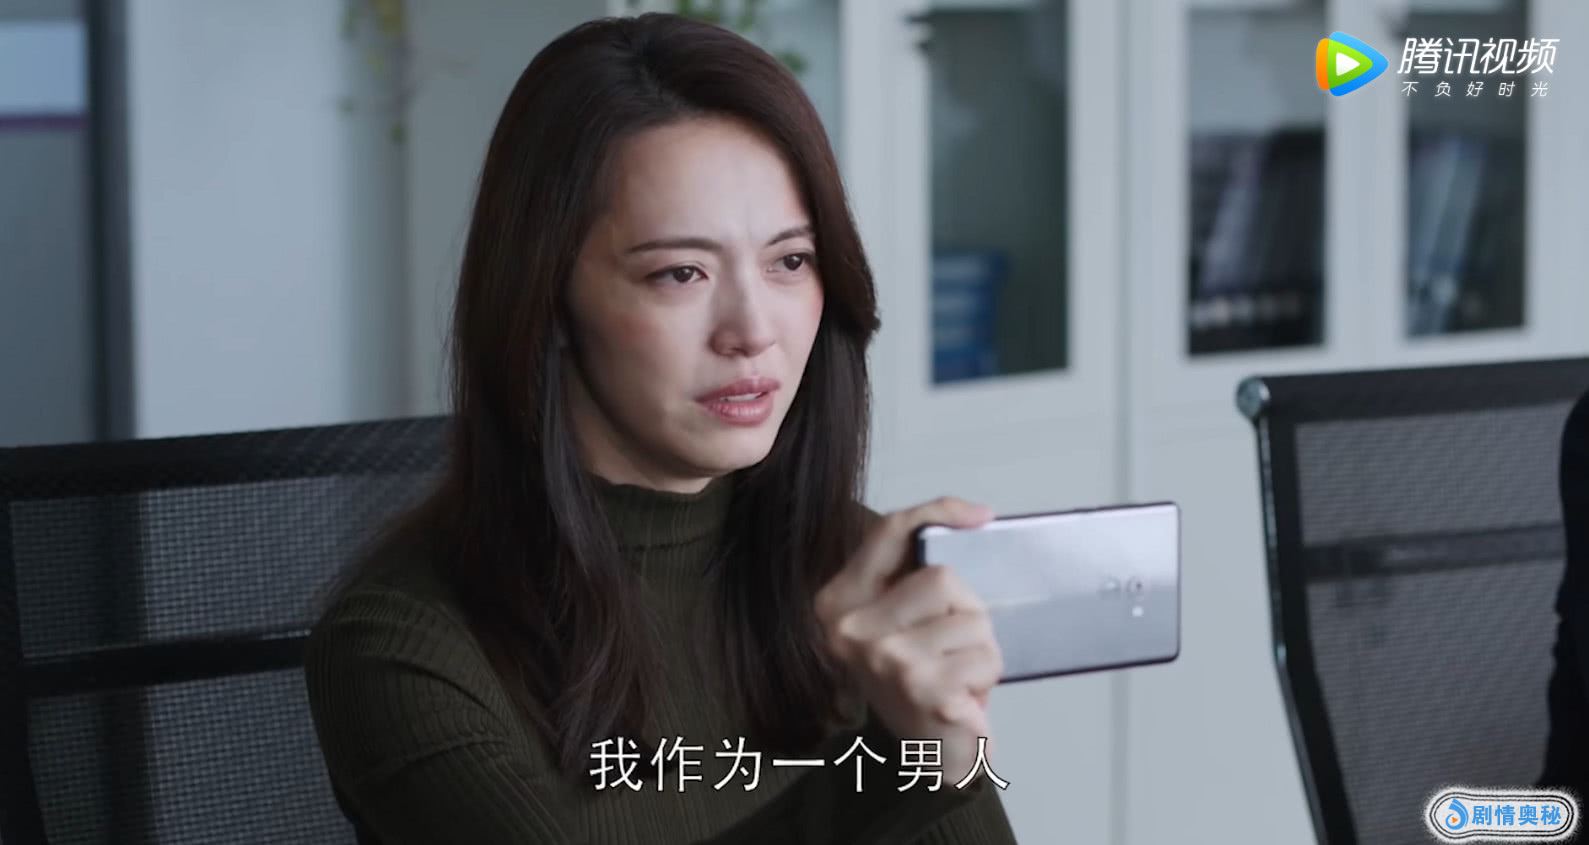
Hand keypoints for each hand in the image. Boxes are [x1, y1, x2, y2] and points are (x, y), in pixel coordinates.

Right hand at [814, 497, 1002, 785]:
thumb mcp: (895, 621)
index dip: (939, 510)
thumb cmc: (917, 681)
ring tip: (959, 675)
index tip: (980, 515)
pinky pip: (985, 658)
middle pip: (943, 577)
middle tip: (956, 646)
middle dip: (969, 611)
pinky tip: (964, 699)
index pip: (890, 531)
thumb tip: (970, 520)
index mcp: (840, 599)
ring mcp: (886, 658)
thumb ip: (910, 574)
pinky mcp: (922, 688)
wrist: (922, 760)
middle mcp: (852, 627)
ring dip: (983, 651)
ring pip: (972, 620)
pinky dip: (987, 679)